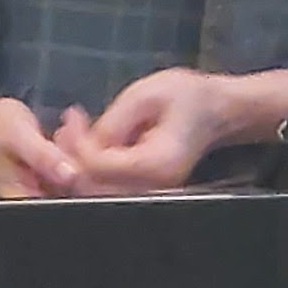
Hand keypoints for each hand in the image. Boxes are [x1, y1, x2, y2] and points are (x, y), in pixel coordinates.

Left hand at [55, 66, 287, 194]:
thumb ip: (112, 123)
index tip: (74, 117)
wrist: (219, 111)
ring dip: (79, 161)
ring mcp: (151, 192)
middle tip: (68, 124)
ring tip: (72, 130)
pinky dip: (92, 166)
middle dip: (72, 156)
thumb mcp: (146, 95)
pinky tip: (87, 141)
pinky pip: (109, 185)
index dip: (79, 145)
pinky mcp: (145, 189)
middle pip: (95, 185)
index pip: (101, 165)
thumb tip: (82, 144)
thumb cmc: (187, 96)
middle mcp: (154, 188)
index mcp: (156, 164)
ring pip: (98, 189)